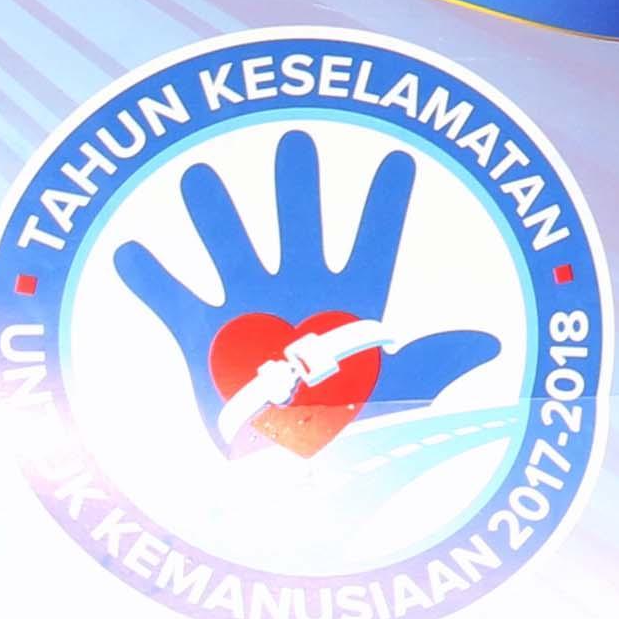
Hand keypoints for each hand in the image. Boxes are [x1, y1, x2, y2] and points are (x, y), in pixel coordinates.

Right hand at [111, 129, 499, 453]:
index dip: (386, 204)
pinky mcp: (205, 340)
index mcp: (352, 303)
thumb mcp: (401, 395)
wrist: (294, 477)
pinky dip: (150, 280)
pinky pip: (172, 300)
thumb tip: (490, 343)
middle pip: (299, 225)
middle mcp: (299, 293)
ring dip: (214, 216)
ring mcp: (250, 311)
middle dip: (298, 186)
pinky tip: (129, 251)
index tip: (399, 159)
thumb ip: (434, 362)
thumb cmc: (355, 433)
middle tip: (296, 141)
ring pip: (230, 246)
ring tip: (196, 176)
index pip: (374, 242)